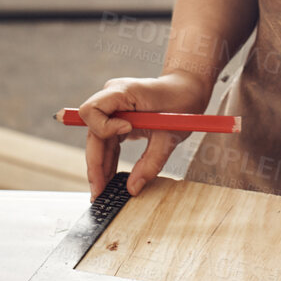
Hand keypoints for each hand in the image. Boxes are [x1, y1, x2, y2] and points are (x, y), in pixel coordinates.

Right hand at [78, 71, 211, 199]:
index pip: (92, 110)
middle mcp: (112, 98)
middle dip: (94, 162)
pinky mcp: (118, 118)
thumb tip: (132, 189)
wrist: (188, 89)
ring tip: (102, 192)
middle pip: (92, 131)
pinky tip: (109, 180)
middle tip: (99, 191)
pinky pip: (108, 141)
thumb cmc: (181, 103)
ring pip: (97, 140)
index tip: (128, 131)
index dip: (104, 126)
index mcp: (122, 91)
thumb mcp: (170, 134)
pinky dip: (108, 160)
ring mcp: (114, 108)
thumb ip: (151, 161)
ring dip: (99, 166)